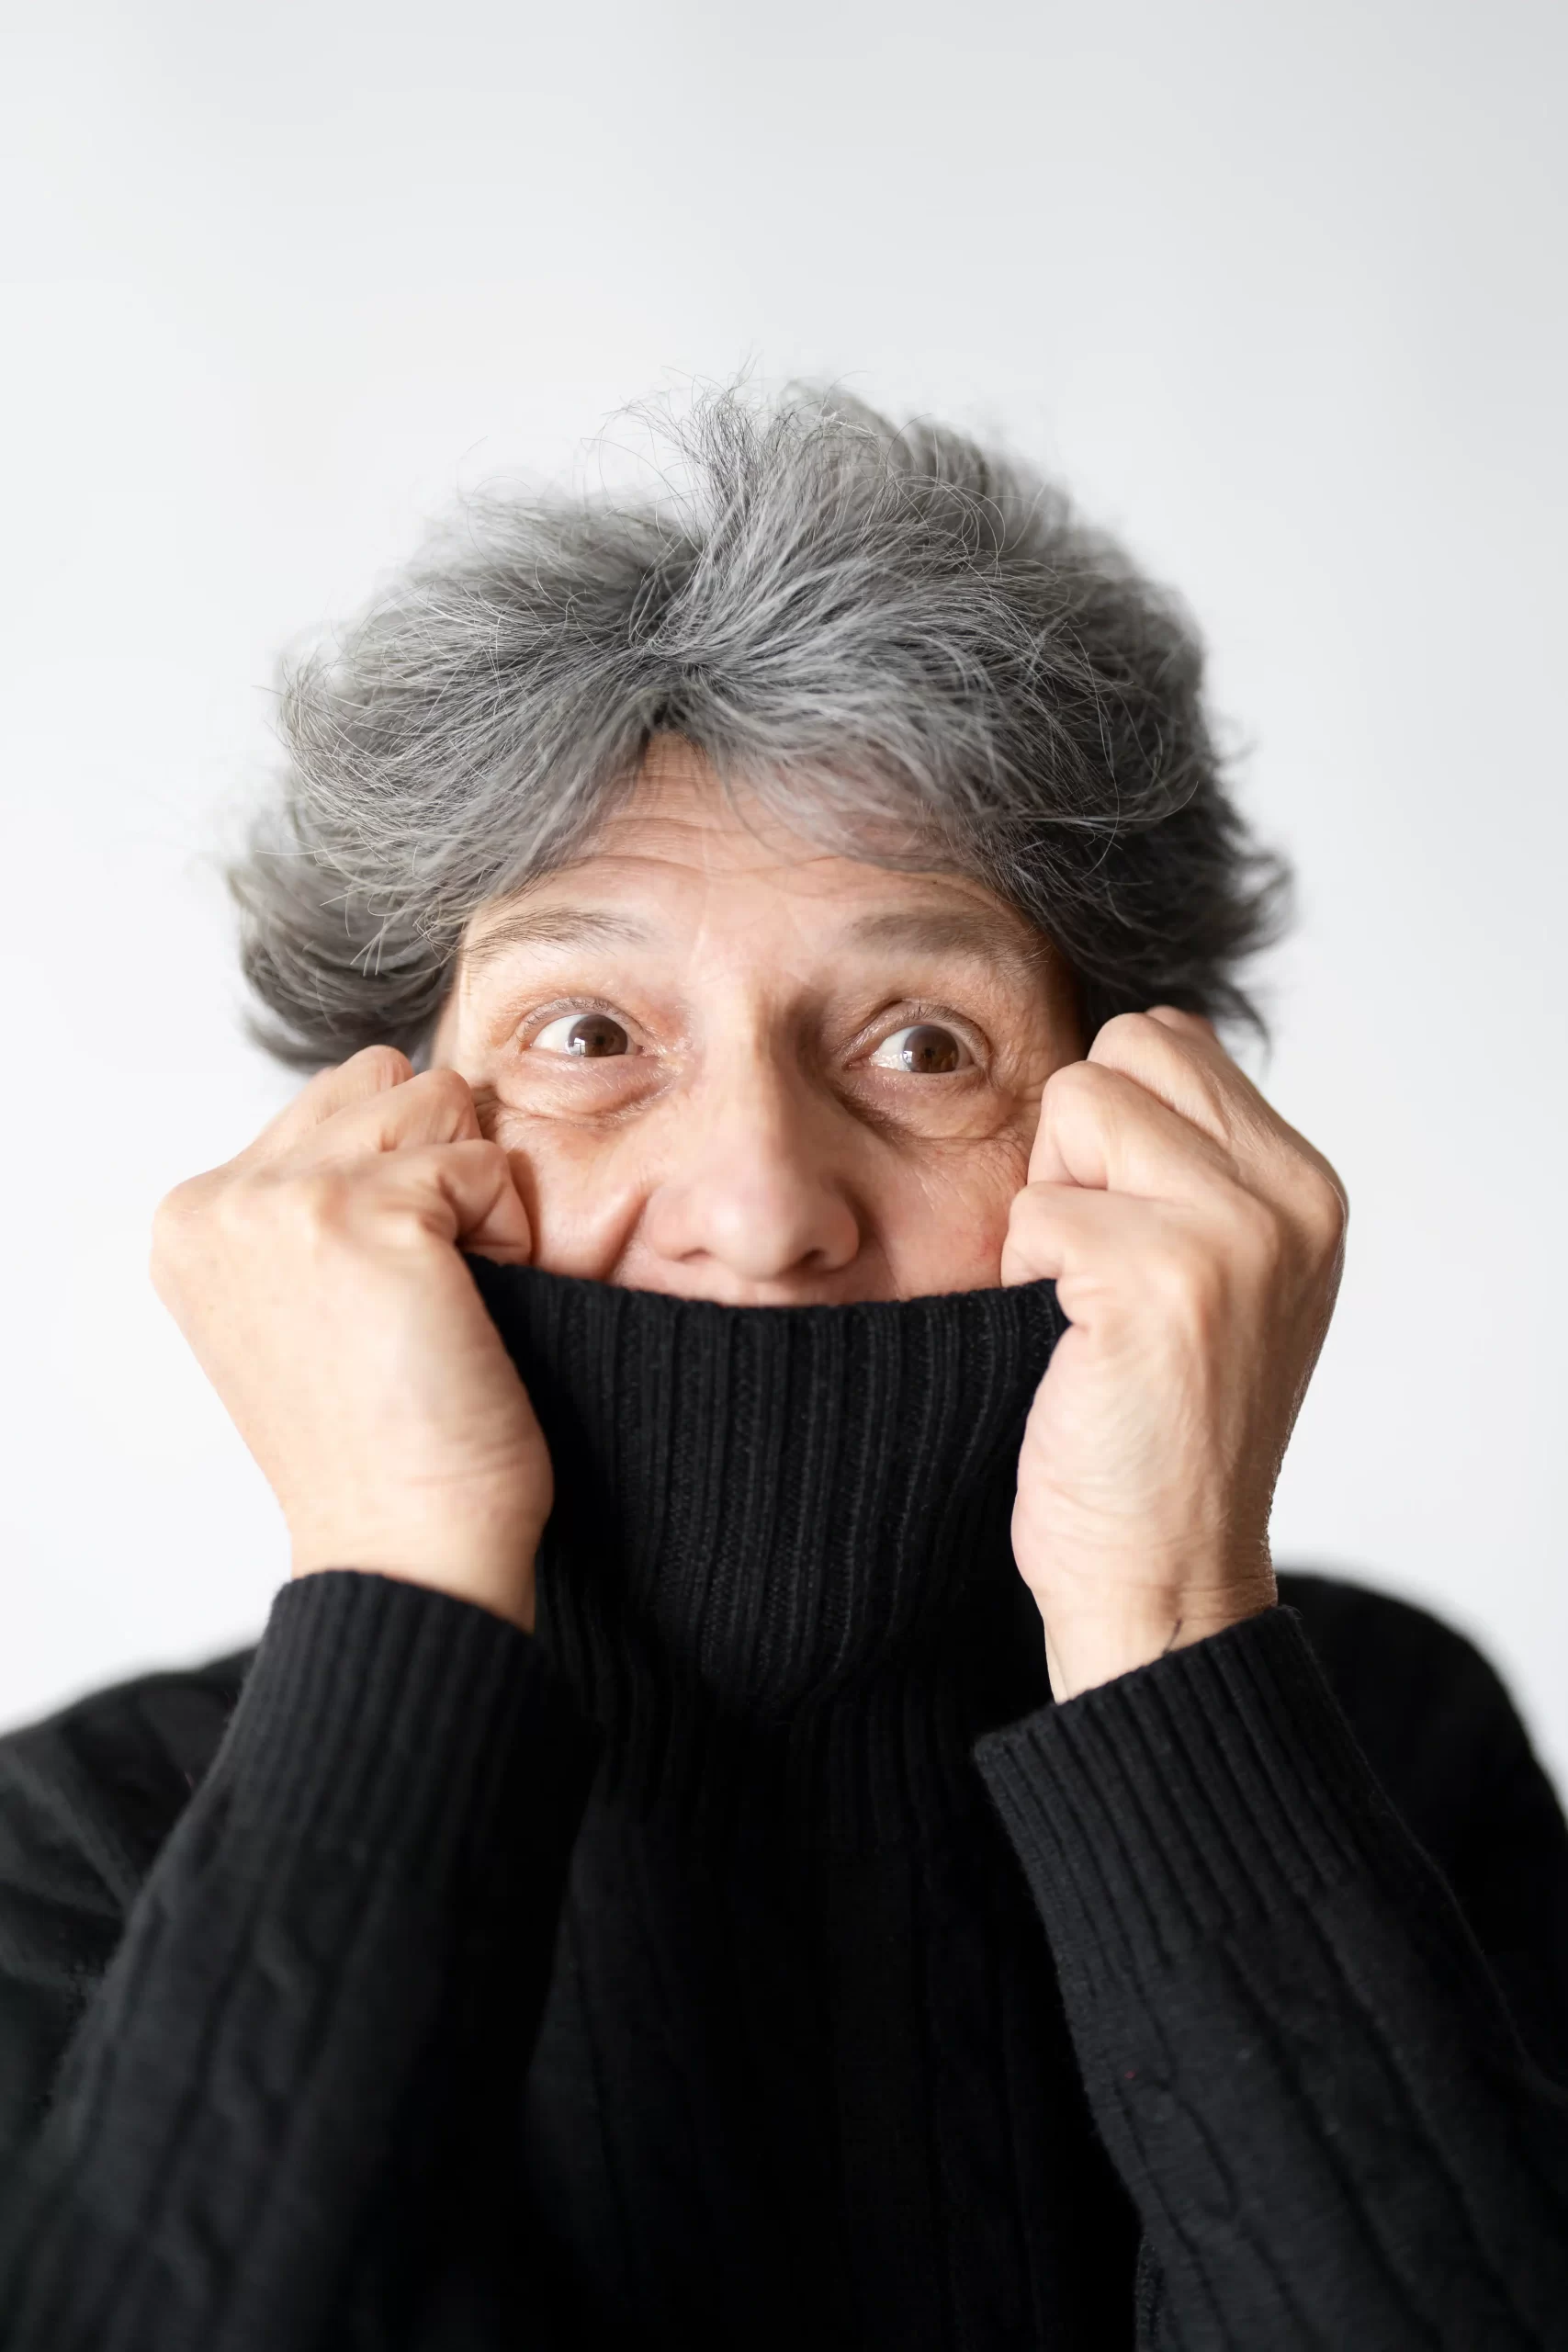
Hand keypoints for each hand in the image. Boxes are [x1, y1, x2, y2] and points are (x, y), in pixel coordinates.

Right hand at [151, 1046, 551, 1630]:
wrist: (407, 1544)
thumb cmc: (384, 1439)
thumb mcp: (304, 1299)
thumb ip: (315, 1194)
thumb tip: (403, 1085)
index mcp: (193, 1217)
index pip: (334, 1101)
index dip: (399, 1179)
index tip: (383, 1295)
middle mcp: (219, 1199)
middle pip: (386, 1085)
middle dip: (436, 1169)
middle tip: (425, 1294)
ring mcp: (282, 1200)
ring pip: (439, 1105)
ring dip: (474, 1198)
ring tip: (448, 1301)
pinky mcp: (363, 1213)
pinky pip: (488, 1163)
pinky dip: (509, 1234)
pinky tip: (474, 1313)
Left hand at [1002, 1009, 1345, 1699]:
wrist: (1161, 1581)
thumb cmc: (1156, 1435)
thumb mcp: (1220, 1280)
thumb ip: (1195, 1166)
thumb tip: (1121, 1049)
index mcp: (1307, 1188)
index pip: (1172, 1039)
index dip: (1108, 1125)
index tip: (1122, 1234)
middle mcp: (1292, 1199)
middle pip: (1125, 1050)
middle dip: (1076, 1147)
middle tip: (1095, 1267)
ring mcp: (1238, 1234)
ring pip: (1077, 1104)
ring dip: (1048, 1206)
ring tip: (1084, 1304)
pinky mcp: (1166, 1279)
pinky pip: (1035, 1208)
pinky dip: (1023, 1275)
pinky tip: (1069, 1347)